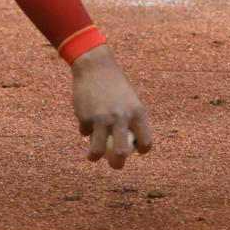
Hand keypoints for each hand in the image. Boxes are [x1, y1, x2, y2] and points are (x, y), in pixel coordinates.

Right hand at [70, 45, 152, 167]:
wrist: (95, 66)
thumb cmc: (115, 84)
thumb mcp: (130, 100)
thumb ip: (131, 120)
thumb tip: (130, 145)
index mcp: (137, 113)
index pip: (145, 142)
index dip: (141, 149)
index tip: (134, 150)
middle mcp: (121, 118)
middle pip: (121, 152)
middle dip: (117, 164)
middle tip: (114, 164)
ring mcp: (101, 119)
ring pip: (97, 151)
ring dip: (94, 156)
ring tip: (92, 155)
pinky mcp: (85, 117)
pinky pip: (84, 133)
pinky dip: (85, 130)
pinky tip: (86, 120)